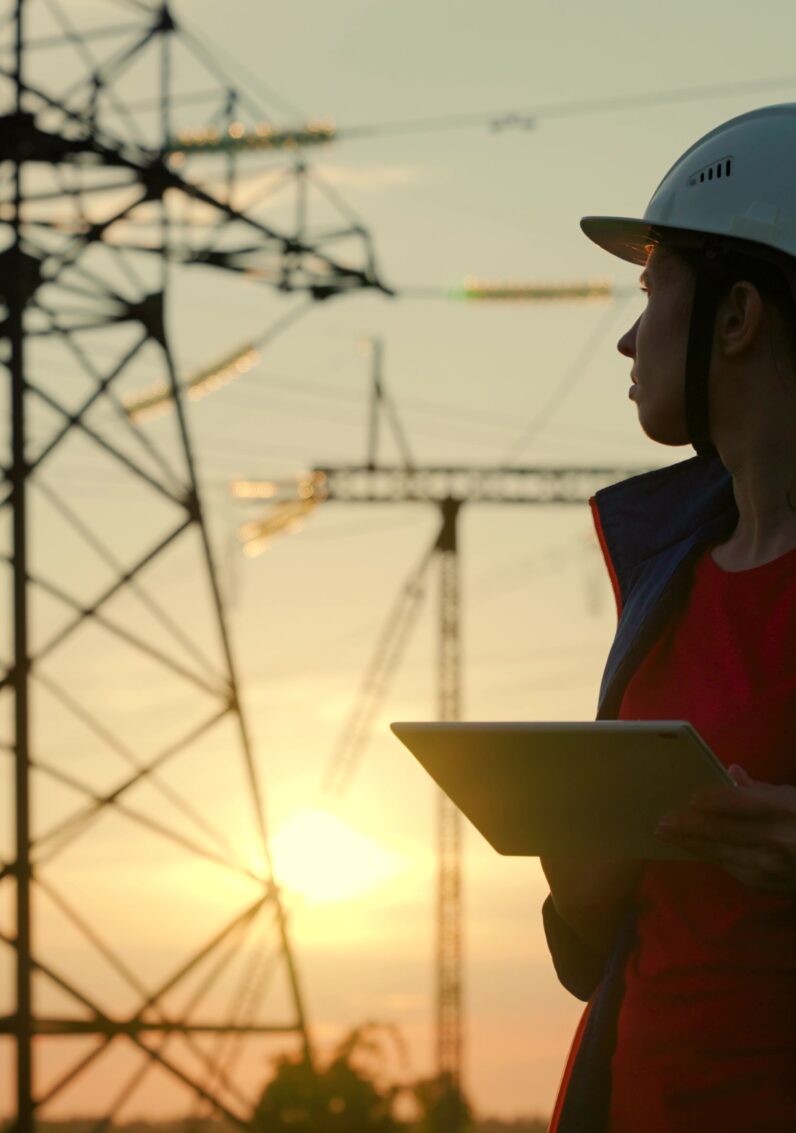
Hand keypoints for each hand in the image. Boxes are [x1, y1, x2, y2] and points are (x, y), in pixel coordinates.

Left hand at [655, 765, 795, 893]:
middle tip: (661, 821)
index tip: (689, 797)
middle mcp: (776, 842)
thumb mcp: (794, 798)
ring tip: (666, 835)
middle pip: (722, 832)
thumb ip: (761, 789)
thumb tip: (732, 773)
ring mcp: (770, 868)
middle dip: (688, 826)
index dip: (711, 801)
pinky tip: (695, 848)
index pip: (738, 804)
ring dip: (691, 844)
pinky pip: (731, 868)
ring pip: (720, 854)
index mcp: (784, 812)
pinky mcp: (766, 886)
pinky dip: (711, 856)